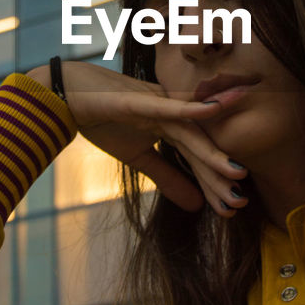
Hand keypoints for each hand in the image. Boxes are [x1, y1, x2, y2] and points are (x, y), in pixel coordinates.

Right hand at [27, 62, 248, 215]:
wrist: (64, 94)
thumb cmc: (101, 119)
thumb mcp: (137, 158)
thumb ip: (168, 177)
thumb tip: (197, 207)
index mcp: (172, 126)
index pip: (197, 159)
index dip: (214, 184)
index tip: (232, 209)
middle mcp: (171, 113)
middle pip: (200, 147)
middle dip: (219, 176)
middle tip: (241, 203)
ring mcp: (157, 105)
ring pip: (191, 133)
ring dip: (213, 154)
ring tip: (238, 174)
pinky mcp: (141, 100)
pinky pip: (170, 106)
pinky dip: (193, 109)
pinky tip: (216, 111)